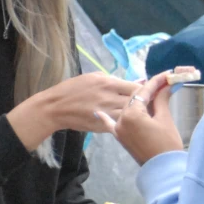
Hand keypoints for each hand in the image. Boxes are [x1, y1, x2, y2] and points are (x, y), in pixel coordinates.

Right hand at [6, 72, 135, 149]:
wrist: (54, 108)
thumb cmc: (73, 89)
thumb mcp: (93, 77)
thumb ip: (114, 79)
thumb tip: (137, 81)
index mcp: (108, 83)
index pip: (137, 87)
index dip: (146, 91)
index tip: (148, 93)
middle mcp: (109, 98)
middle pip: (137, 102)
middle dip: (144, 104)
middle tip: (147, 105)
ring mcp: (106, 113)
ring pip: (131, 115)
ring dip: (137, 115)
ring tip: (140, 114)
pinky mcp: (102, 126)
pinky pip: (120, 124)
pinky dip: (126, 123)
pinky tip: (128, 122)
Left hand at [108, 71, 185, 164]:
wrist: (163, 170)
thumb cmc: (167, 144)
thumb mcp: (165, 119)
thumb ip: (161, 100)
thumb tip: (165, 86)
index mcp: (132, 113)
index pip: (144, 91)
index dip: (156, 82)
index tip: (166, 74)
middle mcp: (121, 119)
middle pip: (133, 98)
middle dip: (146, 90)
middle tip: (161, 83)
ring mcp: (118, 128)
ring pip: (125, 107)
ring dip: (134, 100)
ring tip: (147, 93)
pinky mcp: (119, 137)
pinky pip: (110, 125)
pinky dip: (105, 118)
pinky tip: (97, 112)